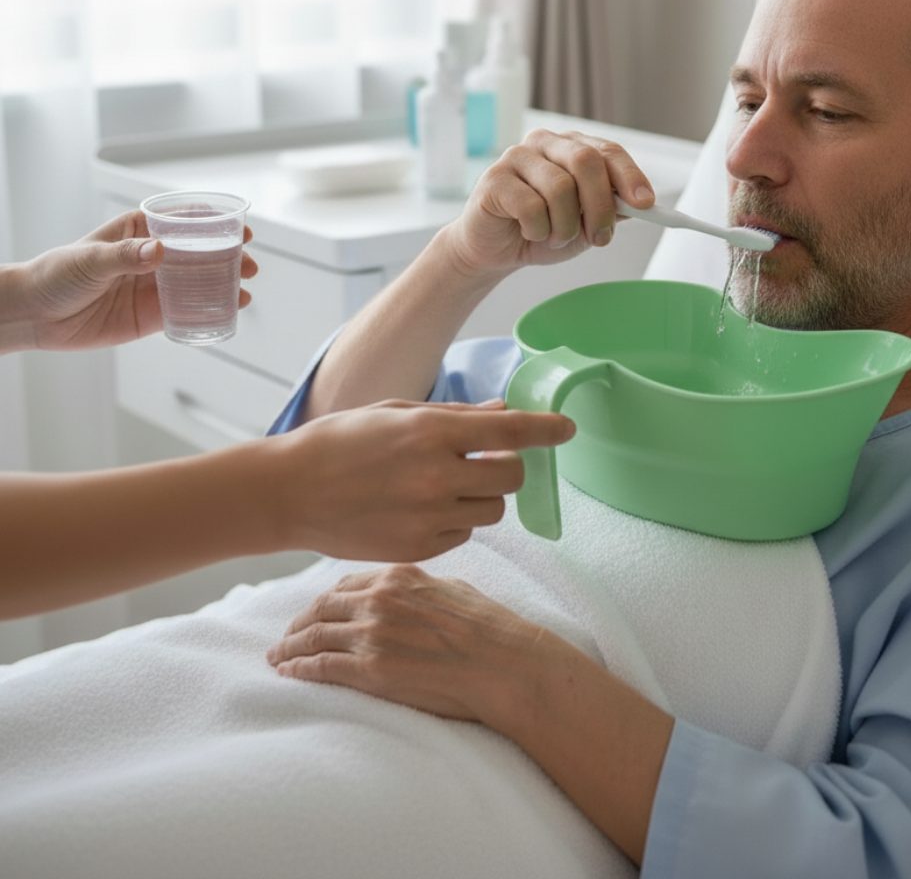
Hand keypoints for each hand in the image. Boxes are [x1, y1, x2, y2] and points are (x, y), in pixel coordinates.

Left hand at [23, 211, 256, 350]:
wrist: (36, 315)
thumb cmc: (56, 274)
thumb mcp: (90, 259)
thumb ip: (126, 256)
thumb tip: (158, 252)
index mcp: (138, 231)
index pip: (182, 221)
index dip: (214, 222)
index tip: (239, 228)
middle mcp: (152, 256)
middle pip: (200, 252)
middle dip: (229, 256)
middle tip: (248, 264)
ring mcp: (154, 286)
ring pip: (199, 282)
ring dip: (226, 284)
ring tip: (245, 291)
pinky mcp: (152, 314)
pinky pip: (188, 311)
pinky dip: (210, 311)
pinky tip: (229, 311)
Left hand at [266, 564, 544, 725]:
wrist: (503, 662)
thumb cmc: (489, 628)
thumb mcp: (452, 589)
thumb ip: (420, 588)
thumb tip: (410, 594)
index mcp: (399, 575)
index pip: (346, 583)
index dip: (324, 599)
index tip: (313, 611)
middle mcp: (379, 599)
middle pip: (322, 607)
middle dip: (299, 622)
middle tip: (285, 636)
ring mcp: (372, 634)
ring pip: (314, 635)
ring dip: (290, 646)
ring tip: (277, 657)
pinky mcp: (370, 669)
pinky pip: (321, 666)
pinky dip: (299, 669)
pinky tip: (289, 673)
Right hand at [275, 399, 574, 561]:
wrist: (289, 492)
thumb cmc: (341, 442)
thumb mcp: (396, 414)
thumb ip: (456, 417)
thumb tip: (503, 413)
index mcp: (431, 433)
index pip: (511, 433)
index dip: (547, 429)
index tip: (567, 428)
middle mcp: (436, 476)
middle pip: (512, 477)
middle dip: (506, 467)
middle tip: (481, 461)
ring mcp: (429, 517)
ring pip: (494, 511)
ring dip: (483, 496)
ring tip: (445, 485)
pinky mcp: (419, 550)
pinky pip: (464, 534)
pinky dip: (456, 520)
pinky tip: (422, 508)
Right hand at [444, 129, 655, 276]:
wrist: (496, 250)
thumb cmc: (542, 229)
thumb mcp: (586, 223)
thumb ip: (612, 209)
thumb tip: (642, 204)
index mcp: (572, 147)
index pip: (607, 152)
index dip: (629, 176)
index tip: (646, 204)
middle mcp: (545, 143)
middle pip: (585, 162)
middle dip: (600, 206)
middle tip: (600, 238)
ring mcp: (517, 157)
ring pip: (559, 188)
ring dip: (565, 226)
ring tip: (555, 238)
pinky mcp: (494, 179)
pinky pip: (531, 206)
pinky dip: (538, 230)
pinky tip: (530, 233)